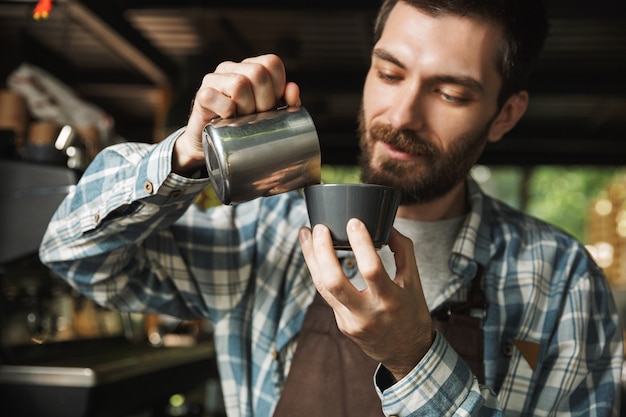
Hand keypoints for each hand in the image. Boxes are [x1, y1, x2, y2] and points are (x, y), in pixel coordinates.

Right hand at [173, 54, 300, 174]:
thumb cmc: (244, 126)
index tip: (274, 106)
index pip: (272, 62)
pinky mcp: (201, 95)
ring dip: (246, 107)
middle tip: (259, 117)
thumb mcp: (270, 114)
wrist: (212, 144)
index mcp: (249, 67)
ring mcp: (214, 79)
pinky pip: (215, 97)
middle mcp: (231, 68)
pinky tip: (228, 120)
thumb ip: (287, 103)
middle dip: (264, 100)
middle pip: (258, 72)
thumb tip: (293, 88)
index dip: (278, 86)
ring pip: (239, 84)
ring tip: (243, 120)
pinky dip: (226, 111)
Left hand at [299, 218, 433, 381]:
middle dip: (322, 251)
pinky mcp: (341, 324)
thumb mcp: (415, 282)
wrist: (406, 353)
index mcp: (390, 300)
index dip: (361, 244)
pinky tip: (314, 254)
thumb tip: (388, 224)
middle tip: (319, 227)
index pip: (371, 270)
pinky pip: (326, 294)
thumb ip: (403, 251)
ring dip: (311, 258)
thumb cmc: (412, 312)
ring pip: (322, 287)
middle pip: (334, 281)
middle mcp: (367, 313)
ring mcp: (350, 321)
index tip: (354, 222)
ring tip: (306, 234)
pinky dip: (319, 271)